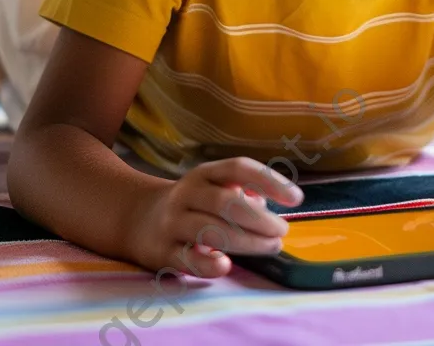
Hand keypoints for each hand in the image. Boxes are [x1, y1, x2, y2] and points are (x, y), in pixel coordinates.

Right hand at [129, 157, 303, 276]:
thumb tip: (272, 207)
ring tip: (271, 246)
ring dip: (246, 241)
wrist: (136, 218)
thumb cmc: (193, 204)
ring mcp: (173, 222)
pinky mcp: (162, 251)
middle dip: (259, 218)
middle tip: (283, 231)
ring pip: (211, 230)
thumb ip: (243, 193)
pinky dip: (208, 264)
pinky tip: (227, 265)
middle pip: (226, 202)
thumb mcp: (213, 188)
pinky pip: (187, 259)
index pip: (239, 169)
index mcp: (205, 174)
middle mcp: (187, 193)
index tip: (296, 198)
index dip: (269, 181)